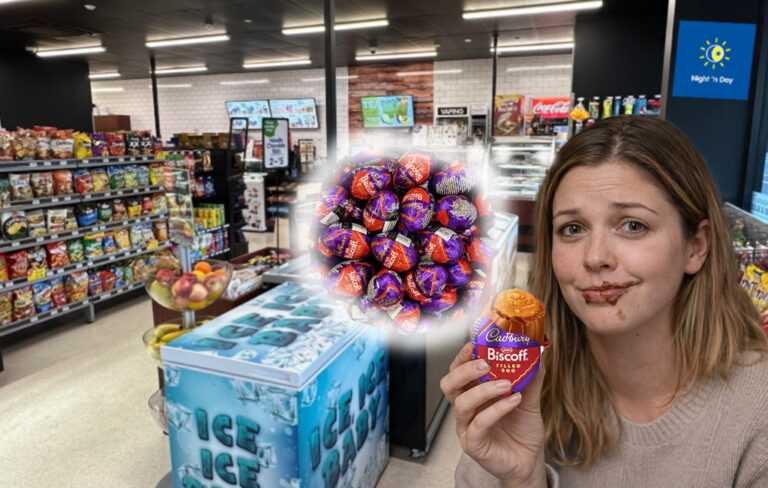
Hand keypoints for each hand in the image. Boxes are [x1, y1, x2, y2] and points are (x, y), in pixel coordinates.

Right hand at [440, 342, 546, 487]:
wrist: (530, 460)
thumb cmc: (523, 430)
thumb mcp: (529, 399)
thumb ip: (530, 377)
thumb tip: (538, 352)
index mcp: (473, 393)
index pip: (457, 371)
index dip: (462, 357)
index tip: (475, 343)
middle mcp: (466, 409)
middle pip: (449, 385)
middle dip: (464, 370)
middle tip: (484, 363)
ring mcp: (466, 427)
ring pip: (462, 404)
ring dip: (483, 390)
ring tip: (505, 384)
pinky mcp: (473, 444)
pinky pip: (478, 424)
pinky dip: (496, 410)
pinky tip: (513, 401)